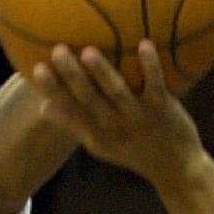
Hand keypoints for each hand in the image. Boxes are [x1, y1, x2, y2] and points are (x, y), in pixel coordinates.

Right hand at [25, 42, 203, 185]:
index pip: (69, 109)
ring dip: (103, 73)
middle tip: (57, 50)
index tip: (36, 68)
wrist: (177, 169)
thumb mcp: (100, 145)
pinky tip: (145, 44)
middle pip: (89, 100)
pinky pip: (156, 85)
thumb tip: (43, 107)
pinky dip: (151, 66)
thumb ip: (74, 124)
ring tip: (88, 52)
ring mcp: (139, 118)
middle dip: (72, 76)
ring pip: (118, 93)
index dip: (52, 90)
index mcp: (96, 134)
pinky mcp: (163, 110)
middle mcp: (115, 127)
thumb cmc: (134, 150)